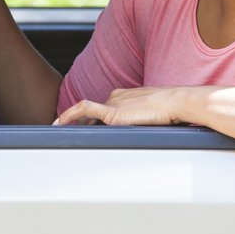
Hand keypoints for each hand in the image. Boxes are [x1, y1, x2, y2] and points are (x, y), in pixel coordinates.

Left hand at [53, 87, 198, 125]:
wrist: (175, 103)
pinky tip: (58, 123)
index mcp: (123, 96)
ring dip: (76, 127)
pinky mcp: (112, 111)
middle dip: (82, 127)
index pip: (101, 110)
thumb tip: (139, 134)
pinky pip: (84, 109)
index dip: (91, 121)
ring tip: (62, 134)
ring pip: (88, 117)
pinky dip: (68, 114)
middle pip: (93, 116)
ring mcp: (113, 103)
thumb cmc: (170, 111)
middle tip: (71, 137)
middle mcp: (115, 97)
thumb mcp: (151, 116)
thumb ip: (140, 122)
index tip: (83, 129)